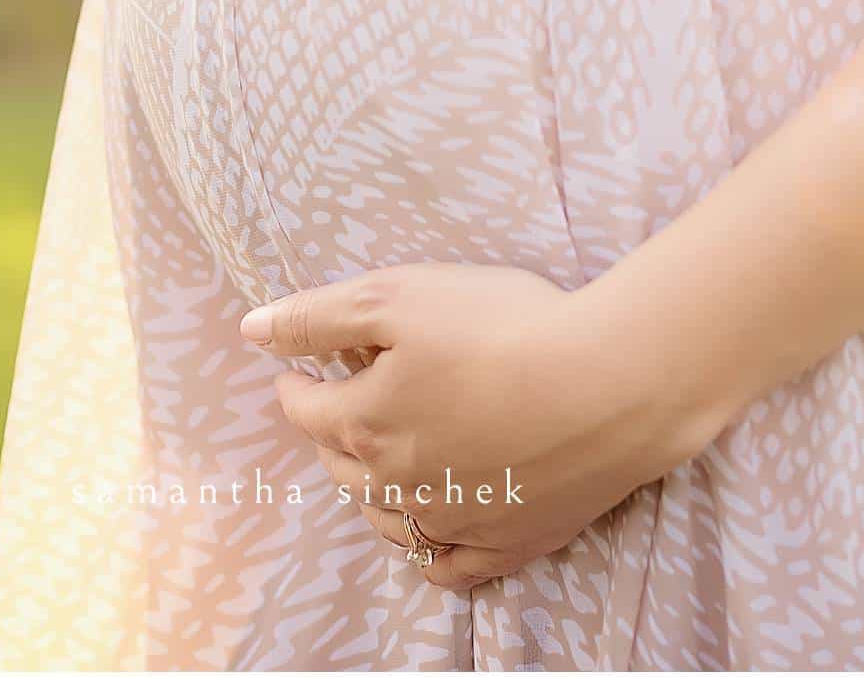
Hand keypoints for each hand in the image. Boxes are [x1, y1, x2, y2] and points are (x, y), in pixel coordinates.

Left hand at [238, 263, 719, 589]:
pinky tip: (429, 534)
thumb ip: (319, 316)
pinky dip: (428, 551)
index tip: (297, 372)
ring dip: (371, 492)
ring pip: (388, 519)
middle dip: (331, 435)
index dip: (295, 384)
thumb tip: (252, 330)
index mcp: (365, 422)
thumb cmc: (504, 328)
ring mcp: (453, 522)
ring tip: (376, 464)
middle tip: (338, 408)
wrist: (612, 383)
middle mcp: (398, 484)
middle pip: (342, 466)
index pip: (304, 409)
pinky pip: (449, 566)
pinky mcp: (507, 543)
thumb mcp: (398, 297)